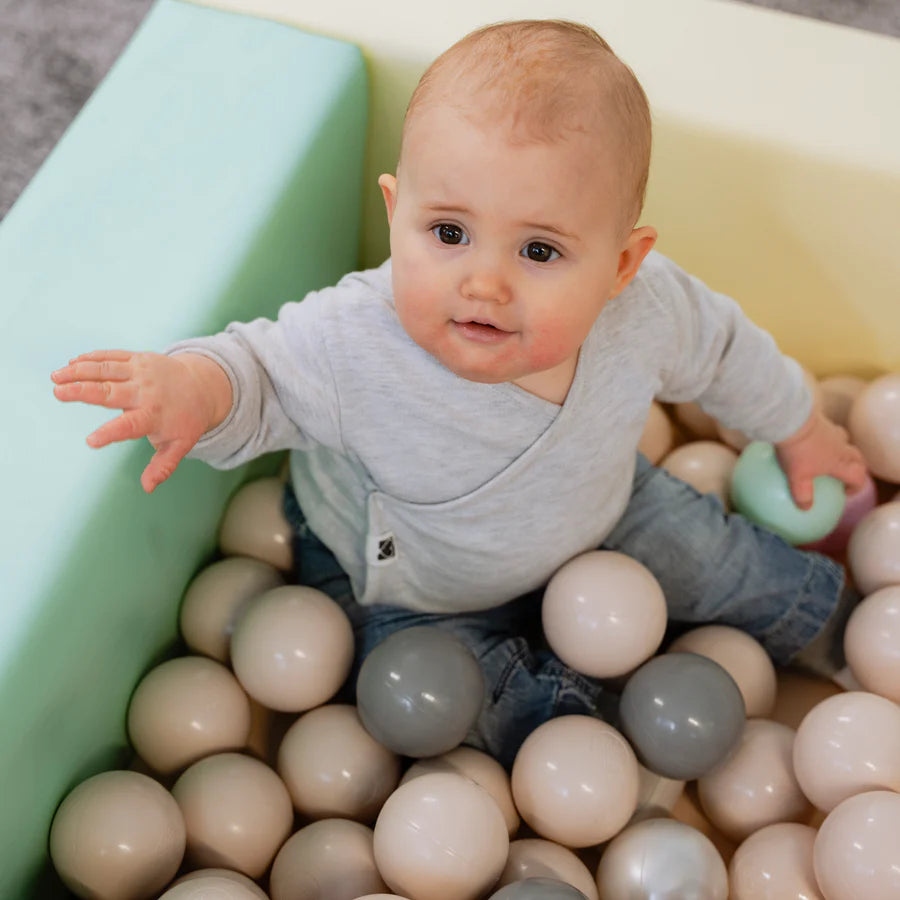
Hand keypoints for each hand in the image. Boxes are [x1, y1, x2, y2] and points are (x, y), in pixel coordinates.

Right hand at [51, 350, 231, 492]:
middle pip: (111, 391)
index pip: (129, 426)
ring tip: (56, 377)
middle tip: (58, 393)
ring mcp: (142, 372)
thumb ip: (162, 466)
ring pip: (107, 369)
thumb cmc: (187, 420)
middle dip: (84, 391)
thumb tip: (147, 488)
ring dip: (80, 371)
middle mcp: (146, 392)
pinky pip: (113, 356)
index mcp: (154, 416)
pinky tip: (71, 363)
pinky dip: (92, 358)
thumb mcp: (180, 445)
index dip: (111, 433)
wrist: (203, 386)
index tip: (90, 441)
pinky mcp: (139, 358)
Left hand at [775, 411, 867, 509]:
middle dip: (856, 467)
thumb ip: (802, 494)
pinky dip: (825, 438)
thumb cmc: (798, 451)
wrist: (792, 421)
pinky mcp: (822, 420)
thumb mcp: (797, 477)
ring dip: (841, 450)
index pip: (858, 476)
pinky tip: (810, 441)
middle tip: (844, 474)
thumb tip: (805, 508)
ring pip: (845, 442)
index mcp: (840, 463)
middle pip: (857, 457)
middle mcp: (842, 447)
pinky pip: (828, 431)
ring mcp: (833, 432)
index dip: (856, 486)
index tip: (845, 492)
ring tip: (828, 456)